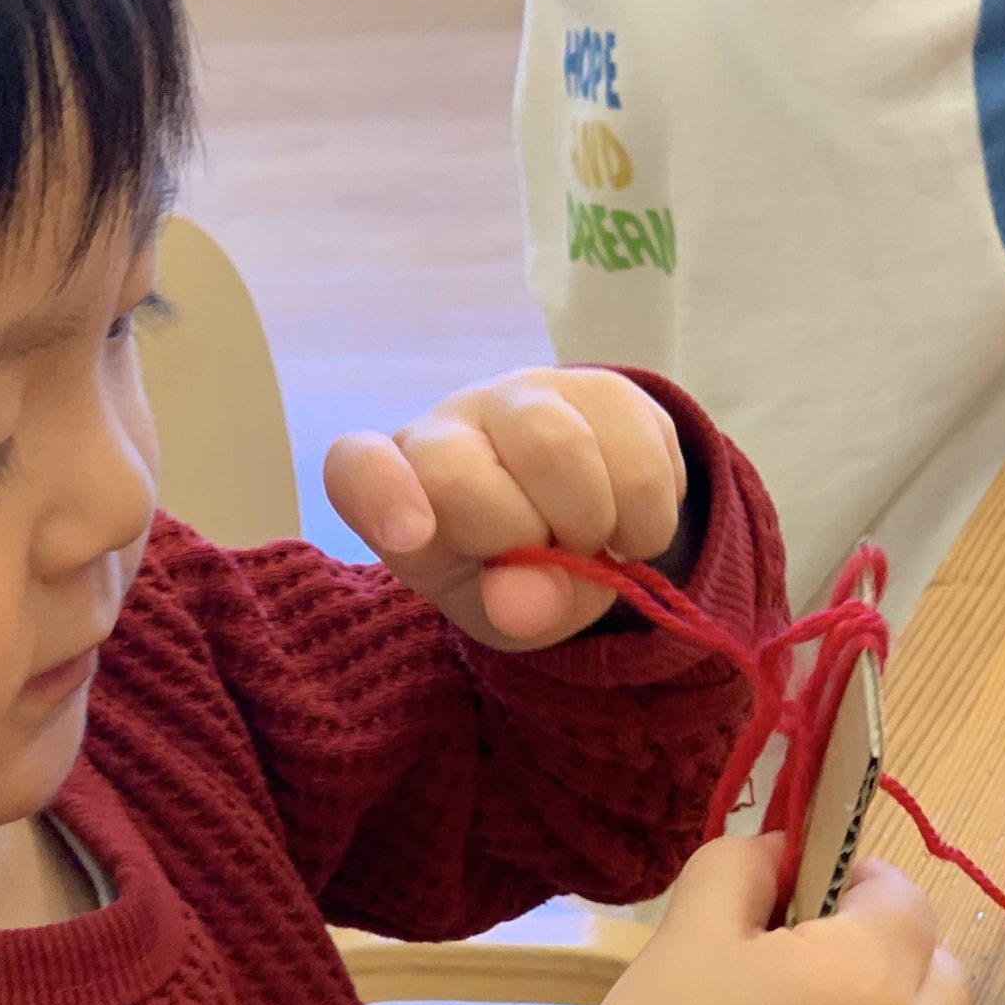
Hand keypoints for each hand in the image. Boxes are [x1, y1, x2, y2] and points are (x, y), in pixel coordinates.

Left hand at [323, 368, 686, 649]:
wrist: (588, 527)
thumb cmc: (513, 574)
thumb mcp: (501, 615)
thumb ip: (507, 612)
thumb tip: (533, 600)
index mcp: (397, 483)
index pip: (358, 468)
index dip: (381, 494)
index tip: (412, 536)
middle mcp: (448, 424)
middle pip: (461, 472)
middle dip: (516, 537)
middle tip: (546, 560)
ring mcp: (525, 395)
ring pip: (555, 447)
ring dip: (590, 524)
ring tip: (592, 541)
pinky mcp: (606, 389)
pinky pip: (638, 456)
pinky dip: (646, 519)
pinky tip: (629, 523)